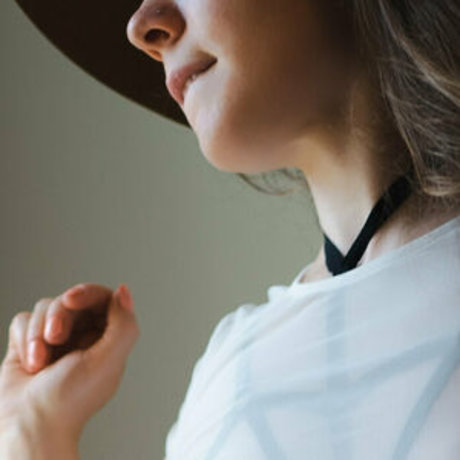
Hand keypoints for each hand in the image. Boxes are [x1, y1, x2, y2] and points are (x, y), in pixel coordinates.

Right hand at [0, 283, 139, 441]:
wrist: (29, 428)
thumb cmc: (69, 400)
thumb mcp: (108, 361)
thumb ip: (124, 324)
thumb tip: (123, 292)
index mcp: (108, 338)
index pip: (102, 298)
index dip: (87, 293)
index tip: (72, 300)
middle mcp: (84, 336)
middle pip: (71, 300)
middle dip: (59, 317)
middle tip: (55, 338)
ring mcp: (57, 339)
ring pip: (46, 307)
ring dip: (38, 334)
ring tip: (39, 363)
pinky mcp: (30, 343)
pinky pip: (24, 320)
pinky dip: (24, 339)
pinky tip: (30, 364)